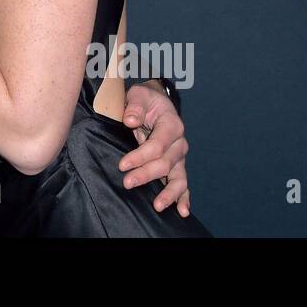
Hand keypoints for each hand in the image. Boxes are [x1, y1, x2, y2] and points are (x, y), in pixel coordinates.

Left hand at [118, 80, 192, 216]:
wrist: (156, 103)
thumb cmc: (145, 100)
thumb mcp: (138, 95)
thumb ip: (135, 106)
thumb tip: (130, 120)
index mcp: (172, 124)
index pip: (157, 145)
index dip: (140, 156)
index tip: (122, 165)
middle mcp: (179, 143)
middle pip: (165, 163)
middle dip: (146, 174)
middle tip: (127, 183)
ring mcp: (179, 157)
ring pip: (178, 178)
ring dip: (168, 193)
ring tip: (157, 205)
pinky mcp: (177, 166)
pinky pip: (182, 184)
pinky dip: (183, 198)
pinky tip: (182, 211)